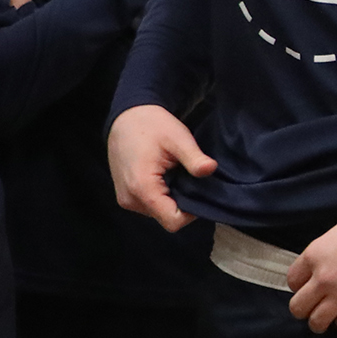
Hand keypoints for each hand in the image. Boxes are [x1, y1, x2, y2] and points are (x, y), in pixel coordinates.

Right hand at [110, 104, 214, 229]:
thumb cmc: (152, 125)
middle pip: (165, 217)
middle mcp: (130, 200)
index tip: (199, 191)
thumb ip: (194, 158)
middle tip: (188, 178)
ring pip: (158, 212)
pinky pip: (149, 204)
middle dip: (182, 202)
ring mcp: (126, 199)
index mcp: (142, 188)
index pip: (172, 221)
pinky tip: (165, 175)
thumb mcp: (178, 138)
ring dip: (171, 198)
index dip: (191, 212)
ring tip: (174, 174)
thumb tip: (210, 169)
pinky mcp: (125, 195)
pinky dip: (161, 194)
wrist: (127, 116)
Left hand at [286, 202, 336, 331]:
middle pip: (298, 307)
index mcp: (315, 255)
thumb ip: (322, 254)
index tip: (307, 286)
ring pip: (317, 322)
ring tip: (325, 318)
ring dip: (319, 321)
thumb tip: (319, 269)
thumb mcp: (336, 233)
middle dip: (303, 308)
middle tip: (312, 306)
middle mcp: (324, 278)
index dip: (299, 285)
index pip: (292, 281)